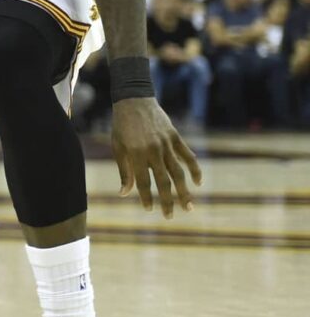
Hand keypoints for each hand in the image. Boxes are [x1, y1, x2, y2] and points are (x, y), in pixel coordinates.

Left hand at [111, 97, 202, 217]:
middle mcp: (153, 150)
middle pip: (163, 181)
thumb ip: (124, 170)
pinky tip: (198, 183)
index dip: (146, 196)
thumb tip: (125, 193)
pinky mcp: (175, 137)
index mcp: (136, 153)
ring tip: (188, 207)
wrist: (134, 100)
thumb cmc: (122, 126)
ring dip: (184, 191)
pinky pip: (188, 156)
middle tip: (170, 216)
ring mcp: (166, 143)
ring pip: (178, 172)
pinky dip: (195, 169)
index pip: (143, 181)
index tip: (150, 209)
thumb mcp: (118, 147)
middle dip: (167, 200)